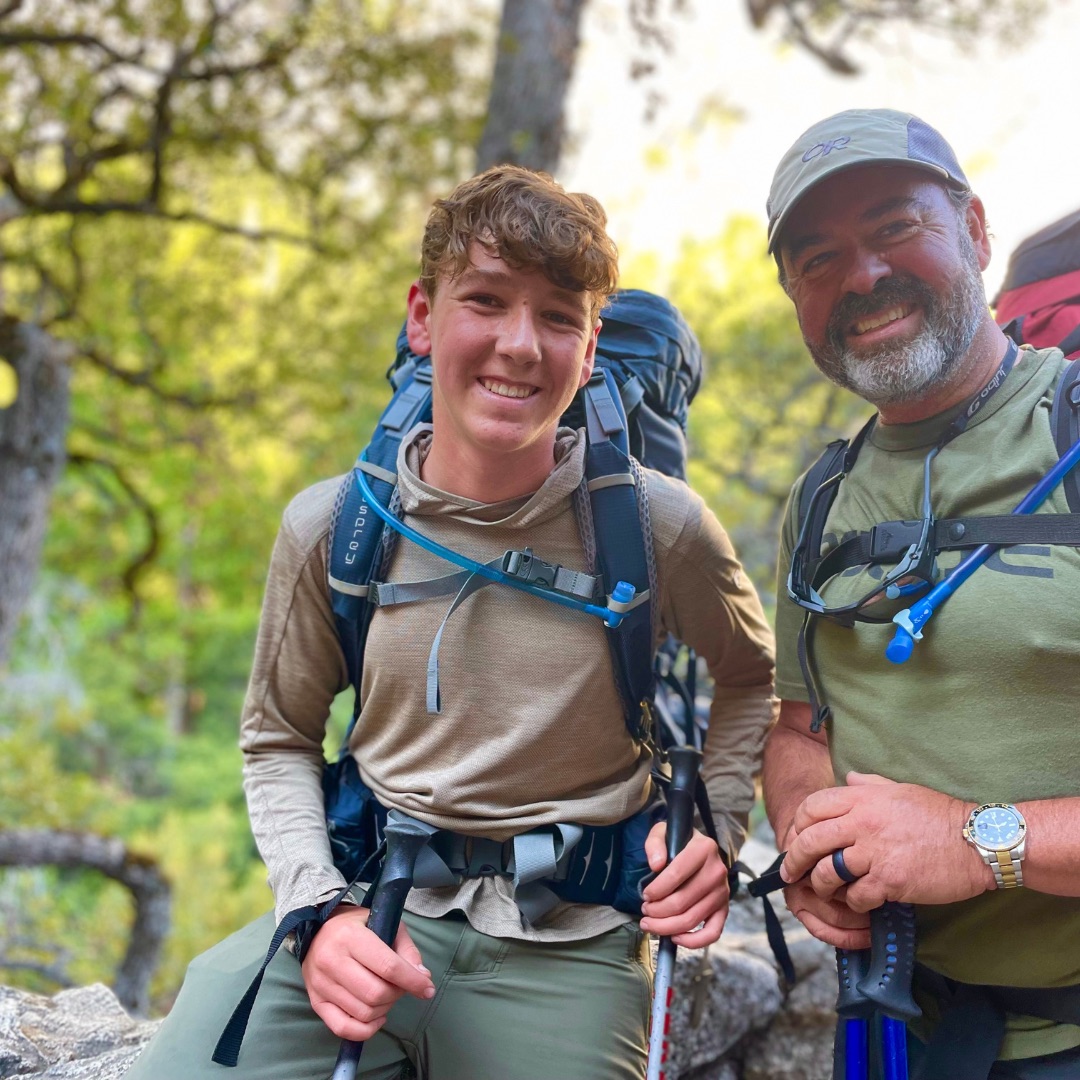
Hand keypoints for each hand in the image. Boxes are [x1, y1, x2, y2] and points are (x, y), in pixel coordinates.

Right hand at [301, 905, 435, 1040]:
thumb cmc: (356, 926)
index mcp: (351, 937)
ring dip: (384, 1009)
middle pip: (376, 993)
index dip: (412, 981)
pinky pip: (343, 1028)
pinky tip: (377, 1018)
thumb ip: (405, 949)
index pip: (387, 966)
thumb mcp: (384, 924)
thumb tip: (423, 977)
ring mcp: (321, 984)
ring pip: (363, 1012)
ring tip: (387, 996)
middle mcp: (332, 961)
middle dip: (397, 994)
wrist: (317, 930)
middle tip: (401, 986)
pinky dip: (366, 1030)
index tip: (427, 988)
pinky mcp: (316, 1002)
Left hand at [639, 824, 728, 946]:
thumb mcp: (663, 832)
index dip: (657, 889)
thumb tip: (656, 865)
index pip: (677, 874)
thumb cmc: (678, 842)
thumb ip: (655, 843)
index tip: (645, 895)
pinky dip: (693, 941)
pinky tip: (674, 938)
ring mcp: (722, 892)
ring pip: (692, 919)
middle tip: (644, 911)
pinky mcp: (724, 909)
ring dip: (666, 927)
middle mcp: (717, 871)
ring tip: (650, 924)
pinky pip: (712, 933)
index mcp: (704, 849)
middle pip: (682, 902)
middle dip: (657, 911)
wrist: (700, 849)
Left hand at [781, 772, 988, 912]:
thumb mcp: (901, 789)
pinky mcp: (889, 880)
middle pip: (810, 840)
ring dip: (821, 885)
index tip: (795, 838)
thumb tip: (850, 778)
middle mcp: (862, 821)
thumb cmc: (940, 815)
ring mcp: (874, 851)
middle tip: (790, 873)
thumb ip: (869, 785)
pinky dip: (853, 902)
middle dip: (794, 860)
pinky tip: (861, 901)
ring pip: (826, 871)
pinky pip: (855, 895)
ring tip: (824, 891)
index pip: (812, 807)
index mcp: (862, 797)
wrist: (978, 841)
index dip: (798, 825)